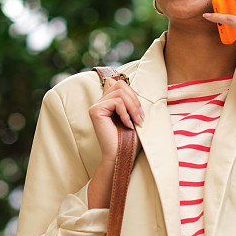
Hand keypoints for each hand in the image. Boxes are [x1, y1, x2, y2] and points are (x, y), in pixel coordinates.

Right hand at [86, 78, 142, 208]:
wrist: (122, 156)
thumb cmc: (130, 140)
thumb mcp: (133, 115)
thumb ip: (128, 99)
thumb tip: (121, 80)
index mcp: (107, 102)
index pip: (120, 84)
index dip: (133, 95)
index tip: (139, 113)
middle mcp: (100, 103)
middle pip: (120, 85)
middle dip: (135, 99)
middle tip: (140, 117)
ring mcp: (96, 106)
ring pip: (120, 92)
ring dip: (133, 107)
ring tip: (136, 121)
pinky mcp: (95, 111)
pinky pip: (116, 102)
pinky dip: (126, 113)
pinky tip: (127, 125)